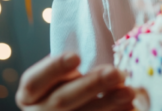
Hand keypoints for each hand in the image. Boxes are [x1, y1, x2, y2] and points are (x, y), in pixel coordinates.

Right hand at [16, 52, 134, 110]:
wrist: (70, 109)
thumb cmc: (68, 85)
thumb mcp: (62, 75)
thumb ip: (71, 67)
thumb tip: (98, 57)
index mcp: (29, 95)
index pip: (34, 82)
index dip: (54, 69)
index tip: (76, 57)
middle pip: (62, 100)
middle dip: (91, 85)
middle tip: (117, 73)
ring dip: (108, 103)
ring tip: (130, 91)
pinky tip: (131, 107)